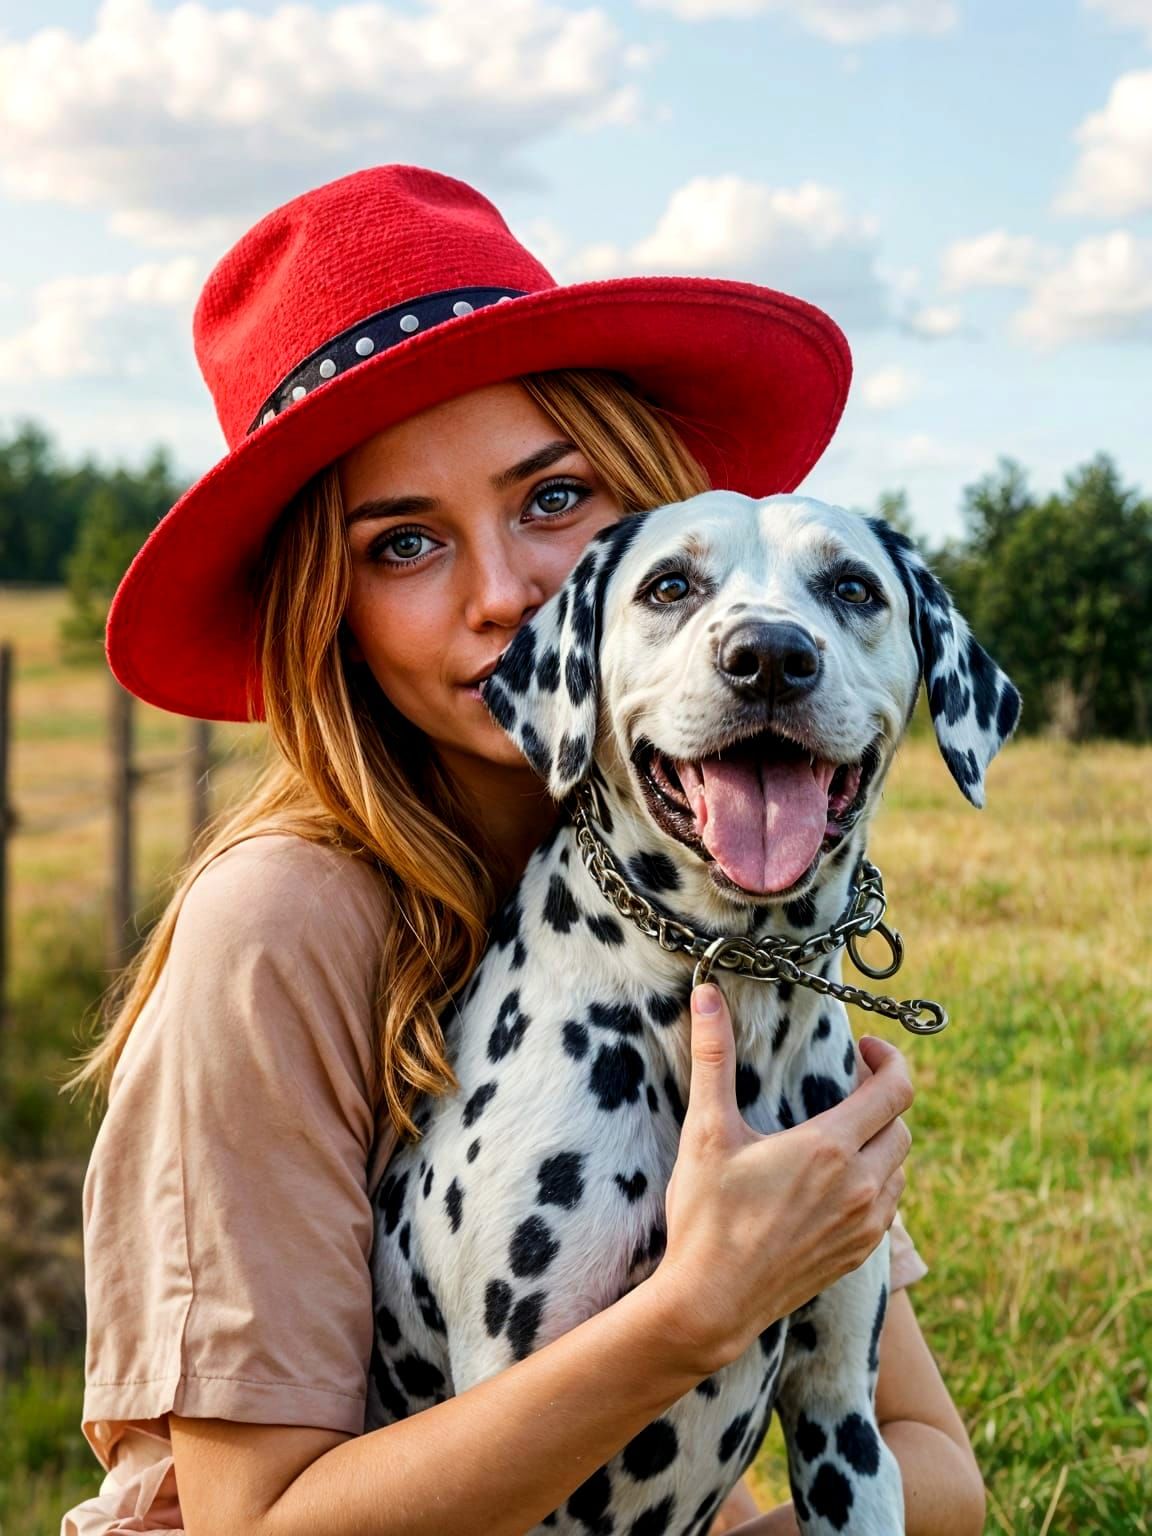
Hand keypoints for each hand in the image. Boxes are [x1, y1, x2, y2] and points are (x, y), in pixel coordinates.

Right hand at [656, 981, 913, 1374]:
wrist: (711, 1303)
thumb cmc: (706, 1216)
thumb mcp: (707, 1131)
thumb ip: (713, 1057)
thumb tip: (706, 994)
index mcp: (832, 1148)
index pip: (896, 1089)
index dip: (889, 1058)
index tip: (863, 1047)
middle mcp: (862, 1186)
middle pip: (901, 1125)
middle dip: (880, 1097)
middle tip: (845, 1085)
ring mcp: (865, 1226)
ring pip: (899, 1167)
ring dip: (880, 1142)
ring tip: (840, 1131)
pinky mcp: (859, 1255)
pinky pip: (889, 1205)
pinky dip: (876, 1181)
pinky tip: (837, 1180)